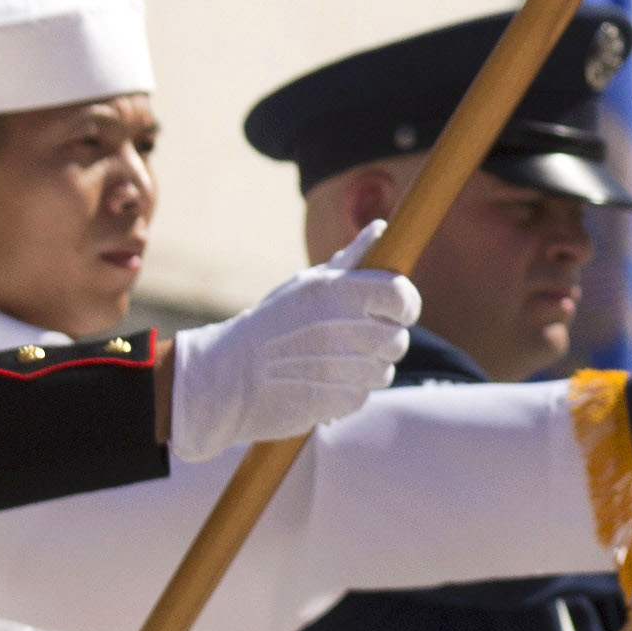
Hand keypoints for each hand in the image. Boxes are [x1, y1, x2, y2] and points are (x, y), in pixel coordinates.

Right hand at [165, 267, 420, 462]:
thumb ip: (350, 259)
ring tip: (330, 362)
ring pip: (384, 371)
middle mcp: (342, 327)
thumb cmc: (269, 325)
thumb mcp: (304, 285)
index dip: (405, 306)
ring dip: (365, 370)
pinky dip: (347, 393)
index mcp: (337, 291)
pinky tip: (321, 382)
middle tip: (350, 340)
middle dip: (381, 342)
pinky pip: (363, 397)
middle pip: (398, 339)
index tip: (394, 312)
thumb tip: (380, 229)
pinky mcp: (335, 401)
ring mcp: (340, 367)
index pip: (402, 296)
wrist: (226, 378)